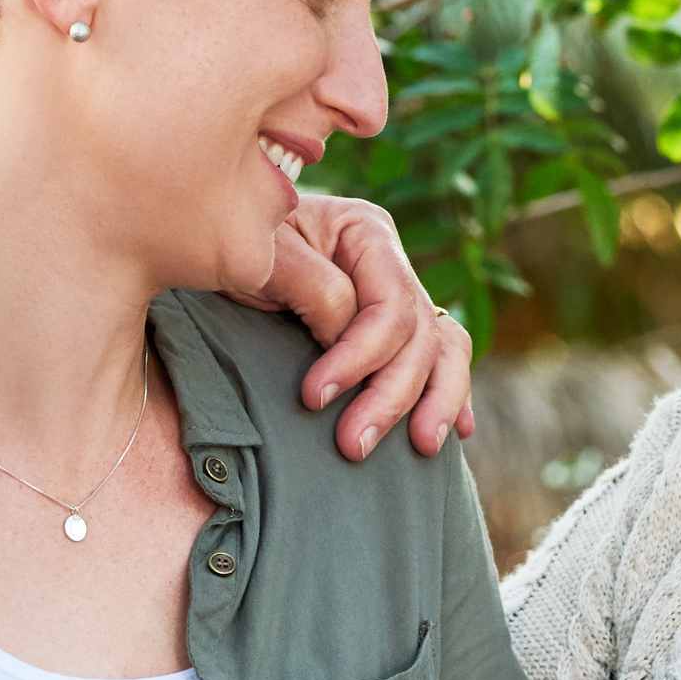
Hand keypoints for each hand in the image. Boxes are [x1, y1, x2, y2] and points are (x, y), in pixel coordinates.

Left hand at [237, 192, 473, 459]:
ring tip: (422, 447)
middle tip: (353, 445)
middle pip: (418, 336)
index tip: (312, 397)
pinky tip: (458, 432)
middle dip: (390, 396)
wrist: (222, 240)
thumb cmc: (238, 246)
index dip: (358, 357)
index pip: (388, 306)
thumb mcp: (262, 254)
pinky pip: (442, 358)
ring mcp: (400, 297)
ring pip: (444, 349)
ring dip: (436, 401)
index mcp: (367, 232)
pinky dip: (452, 394)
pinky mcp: (395, 331)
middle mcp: (393, 264)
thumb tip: (344, 333)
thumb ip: (312, 286)